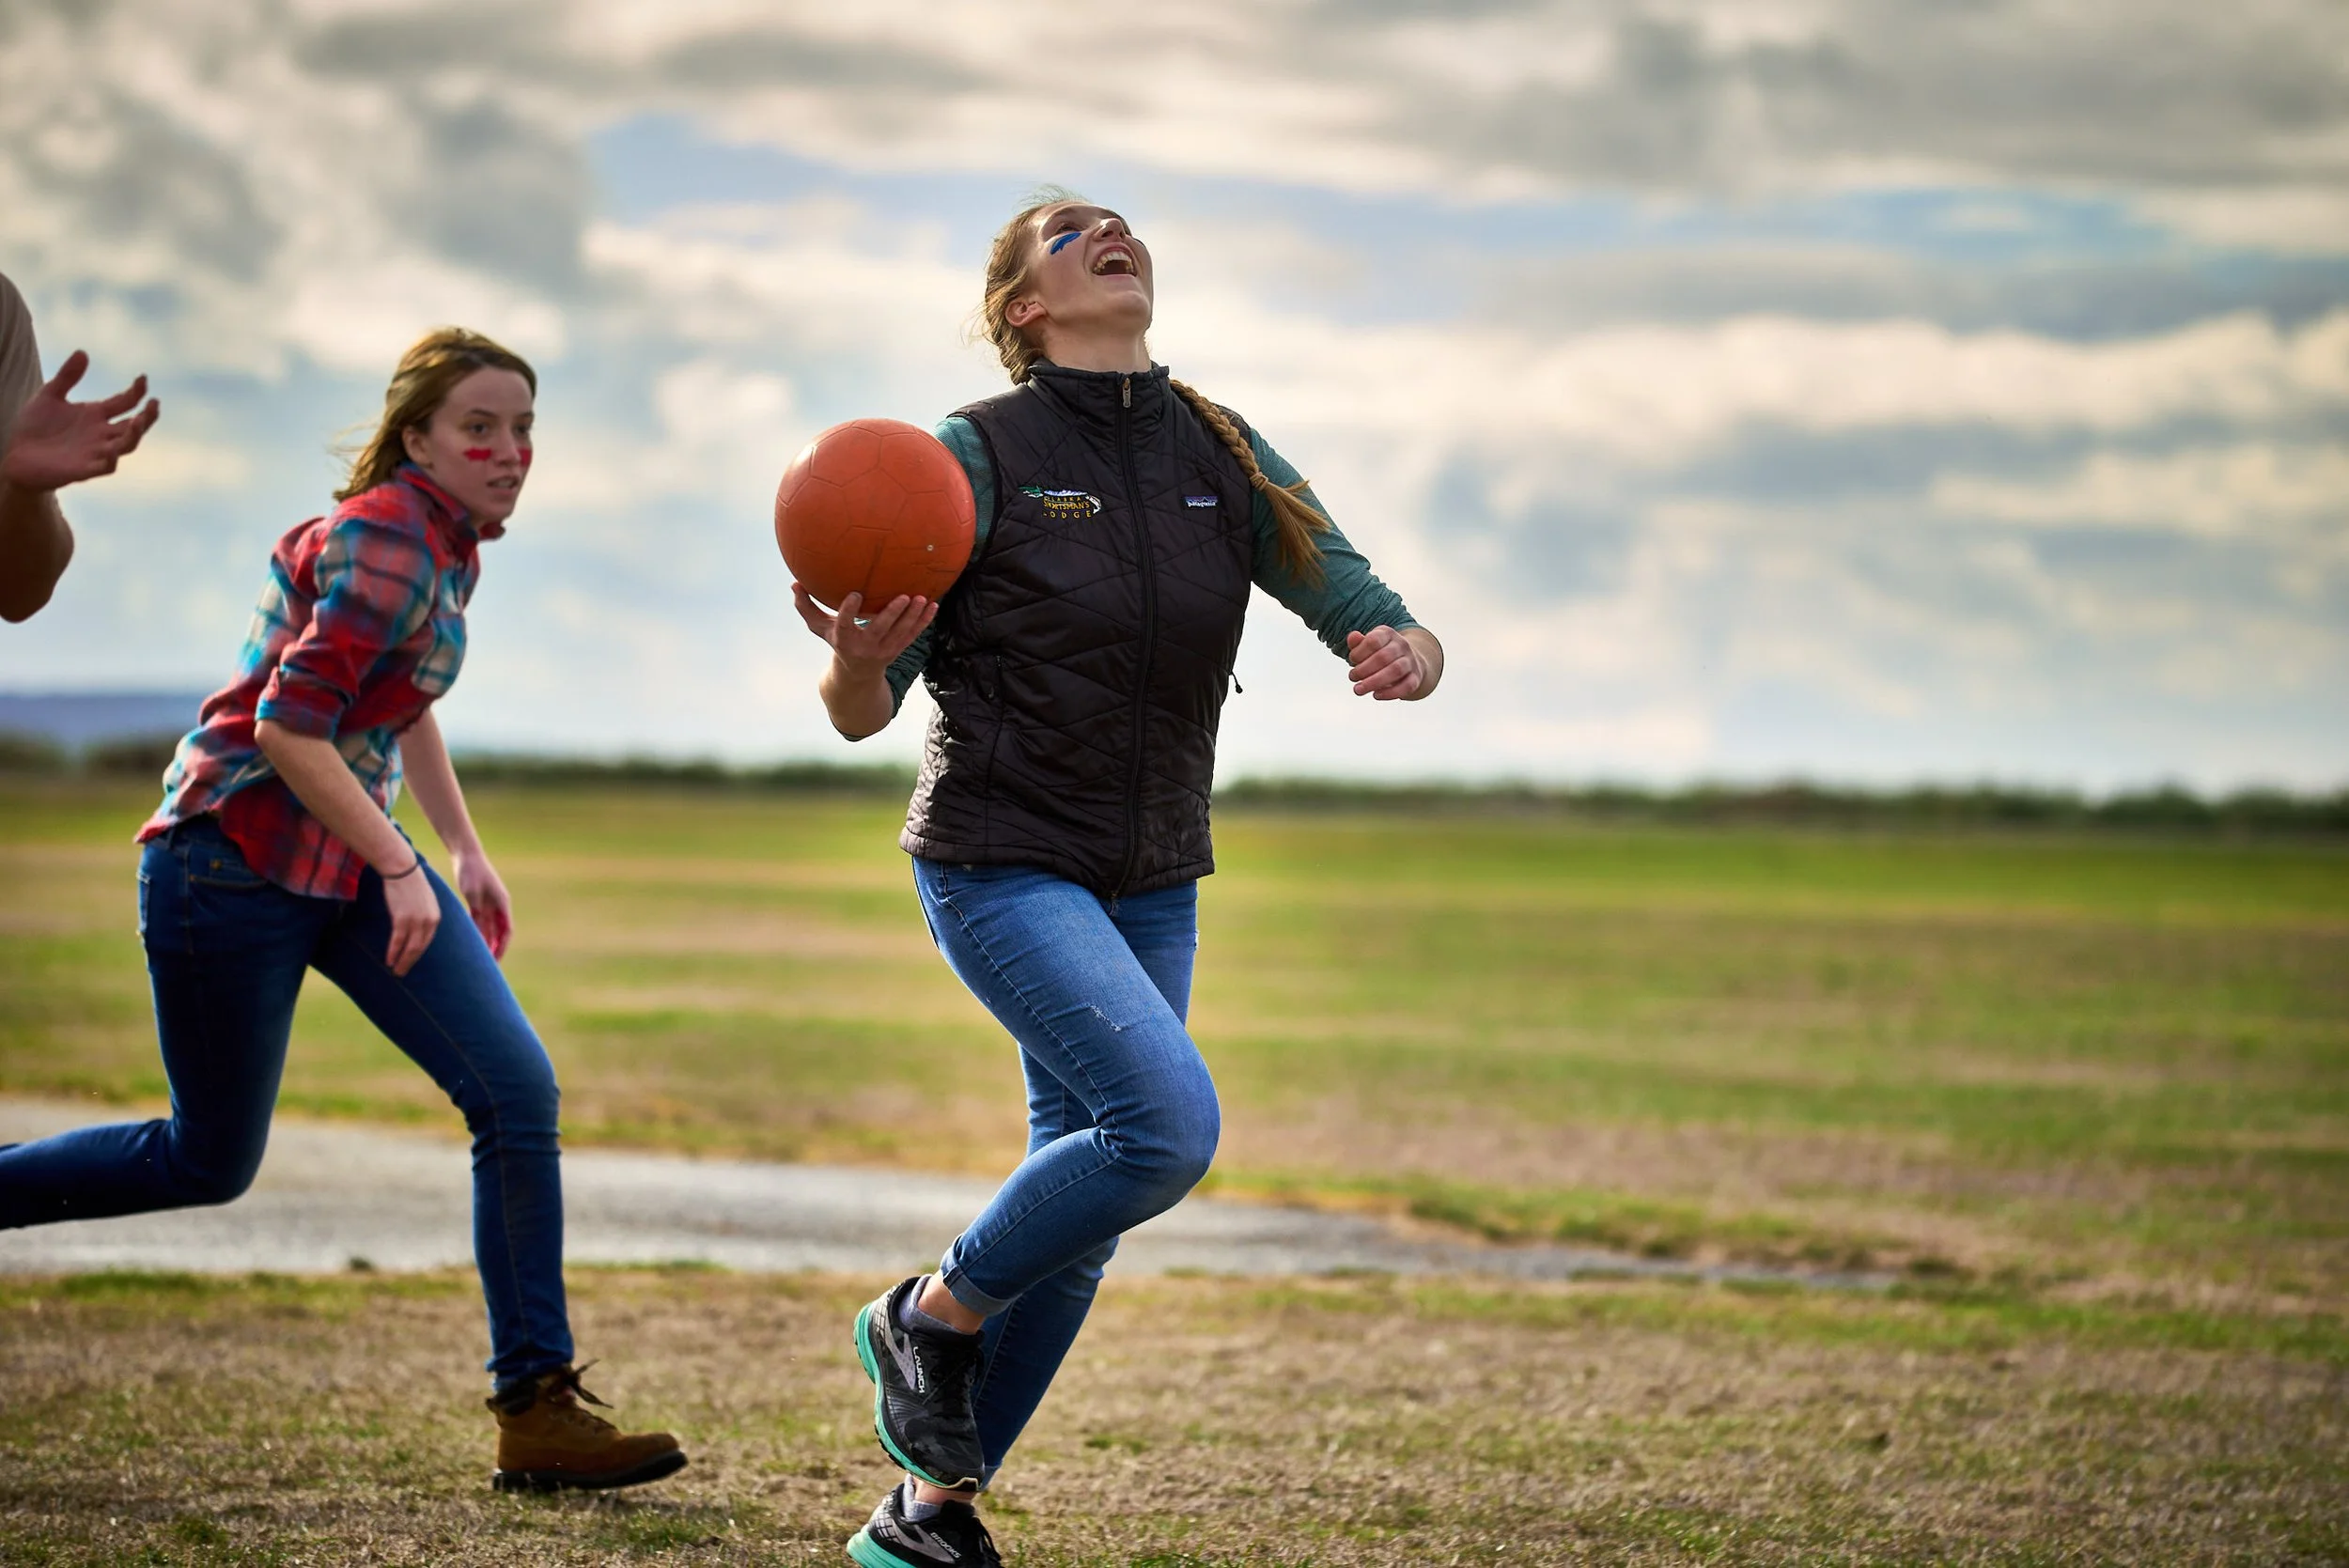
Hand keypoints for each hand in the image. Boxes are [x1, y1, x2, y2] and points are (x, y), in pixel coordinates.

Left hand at [0, 351, 159, 492]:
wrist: (17, 456)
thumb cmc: (35, 427)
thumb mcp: (49, 395)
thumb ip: (67, 376)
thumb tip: (82, 352)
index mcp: (96, 415)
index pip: (125, 402)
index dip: (137, 391)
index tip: (143, 378)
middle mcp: (102, 434)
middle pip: (135, 426)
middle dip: (147, 416)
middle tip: (154, 403)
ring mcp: (96, 452)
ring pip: (126, 445)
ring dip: (135, 435)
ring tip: (138, 422)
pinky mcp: (85, 469)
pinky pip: (106, 466)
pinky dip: (111, 460)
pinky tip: (112, 451)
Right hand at [381, 859, 441, 976]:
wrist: (401, 868)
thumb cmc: (410, 883)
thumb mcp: (424, 900)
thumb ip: (424, 915)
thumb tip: (418, 928)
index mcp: (436, 917)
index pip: (428, 941)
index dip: (418, 954)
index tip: (411, 961)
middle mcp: (429, 921)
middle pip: (420, 948)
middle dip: (411, 962)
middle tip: (402, 973)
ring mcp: (416, 920)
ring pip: (410, 948)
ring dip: (402, 961)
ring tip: (396, 971)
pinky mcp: (402, 918)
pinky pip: (398, 941)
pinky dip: (393, 952)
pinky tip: (389, 960)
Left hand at [452, 849, 512, 958]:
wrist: (466, 855)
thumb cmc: (471, 871)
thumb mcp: (473, 892)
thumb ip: (476, 912)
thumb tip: (478, 932)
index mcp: (502, 904)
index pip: (506, 931)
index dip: (502, 946)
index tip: (496, 960)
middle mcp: (499, 906)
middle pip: (499, 933)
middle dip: (495, 949)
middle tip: (489, 967)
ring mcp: (490, 904)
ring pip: (490, 929)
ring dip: (486, 943)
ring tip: (479, 958)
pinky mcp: (480, 902)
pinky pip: (481, 922)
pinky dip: (478, 933)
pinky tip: (471, 942)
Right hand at [792, 583, 936, 668]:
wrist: (857, 674)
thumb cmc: (837, 642)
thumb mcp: (820, 628)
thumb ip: (806, 607)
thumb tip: (794, 583)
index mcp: (844, 639)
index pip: (845, 625)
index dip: (849, 611)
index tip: (856, 594)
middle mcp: (865, 646)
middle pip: (880, 629)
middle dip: (892, 614)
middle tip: (904, 596)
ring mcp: (884, 650)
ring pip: (901, 632)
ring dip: (913, 616)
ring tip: (922, 598)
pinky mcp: (898, 650)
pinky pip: (913, 635)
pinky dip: (924, 621)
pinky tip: (933, 606)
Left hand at [1347, 626, 1429, 700]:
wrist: (1409, 661)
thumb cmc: (1381, 654)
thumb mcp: (1368, 645)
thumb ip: (1358, 642)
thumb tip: (1353, 637)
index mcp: (1388, 634)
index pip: (1373, 640)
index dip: (1359, 653)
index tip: (1352, 661)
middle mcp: (1402, 645)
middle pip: (1384, 657)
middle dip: (1364, 670)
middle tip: (1353, 678)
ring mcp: (1411, 661)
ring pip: (1396, 670)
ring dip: (1374, 682)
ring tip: (1359, 689)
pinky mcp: (1416, 677)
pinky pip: (1407, 685)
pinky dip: (1390, 693)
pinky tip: (1376, 695)